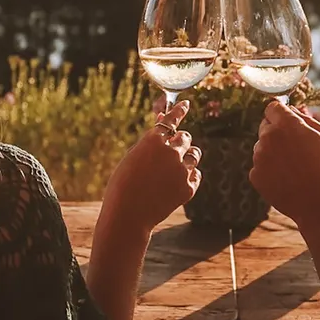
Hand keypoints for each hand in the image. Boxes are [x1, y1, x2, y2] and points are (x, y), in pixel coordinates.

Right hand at [102, 100, 201, 233]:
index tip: (187, 104)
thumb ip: (150, 143)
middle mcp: (171, 151)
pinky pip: (196, 174)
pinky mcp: (188, 187)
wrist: (128, 214)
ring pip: (194, 154)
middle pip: (185, 137)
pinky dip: (189, 176)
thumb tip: (163, 129)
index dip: (180, 111)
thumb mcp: (133, 157)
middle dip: (179, 142)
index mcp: (154, 140)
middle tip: (170, 152)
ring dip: (187, 157)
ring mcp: (182, 170)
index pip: (171, 119)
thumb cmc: (123, 185)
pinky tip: (175, 184)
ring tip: (173, 169)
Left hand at [250, 101, 319, 228]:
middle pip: (266, 126)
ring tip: (294, 167)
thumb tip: (295, 109)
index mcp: (287, 125)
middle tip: (296, 148)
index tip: (288, 120)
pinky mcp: (255, 175)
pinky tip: (286, 178)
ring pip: (261, 147)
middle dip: (277, 132)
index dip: (281, 113)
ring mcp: (259, 157)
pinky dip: (269, 170)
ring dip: (273, 152)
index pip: (273, 107)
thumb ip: (308, 119)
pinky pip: (259, 165)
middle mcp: (268, 138)